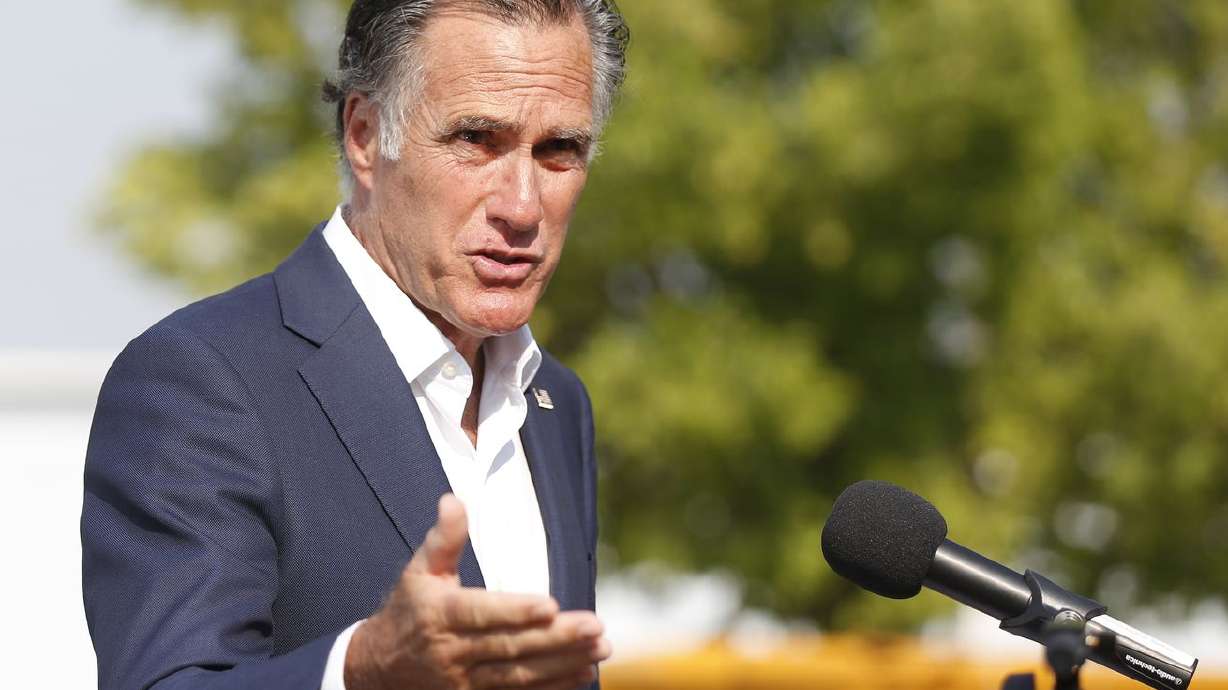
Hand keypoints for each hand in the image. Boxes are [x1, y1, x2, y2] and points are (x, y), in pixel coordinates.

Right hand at [344, 494, 610, 689]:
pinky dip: (552, 688)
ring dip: (563, 664)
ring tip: (599, 649)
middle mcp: (452, 652)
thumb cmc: (409, 610)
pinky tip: (583, 674)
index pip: (481, 614)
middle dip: (555, 639)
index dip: (515, 611)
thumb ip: (443, 539)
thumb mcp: (419, 571)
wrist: (378, 668)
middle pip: (509, 647)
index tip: (550, 605)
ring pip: (519, 675)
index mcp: (440, 615)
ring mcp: (465, 682)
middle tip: (595, 627)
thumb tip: (454, 500)